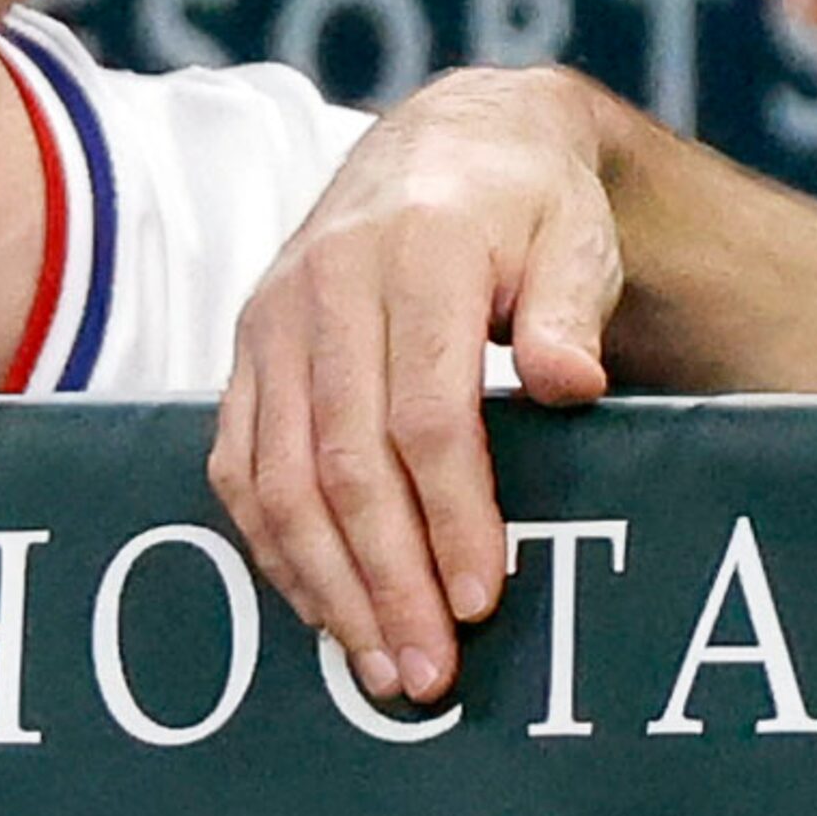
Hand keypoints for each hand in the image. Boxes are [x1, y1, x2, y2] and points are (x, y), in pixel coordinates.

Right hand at [205, 66, 625, 706]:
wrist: (450, 141)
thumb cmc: (531, 204)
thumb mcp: (577, 234)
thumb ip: (570, 308)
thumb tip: (572, 385)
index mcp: (418, 251)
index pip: (424, 412)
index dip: (451, 514)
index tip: (483, 598)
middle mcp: (327, 284)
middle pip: (343, 460)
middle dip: (387, 579)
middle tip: (429, 674)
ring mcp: (274, 317)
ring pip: (279, 476)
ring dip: (326, 583)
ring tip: (380, 666)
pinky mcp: (247, 344)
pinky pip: (239, 463)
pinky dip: (275, 545)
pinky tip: (323, 605)